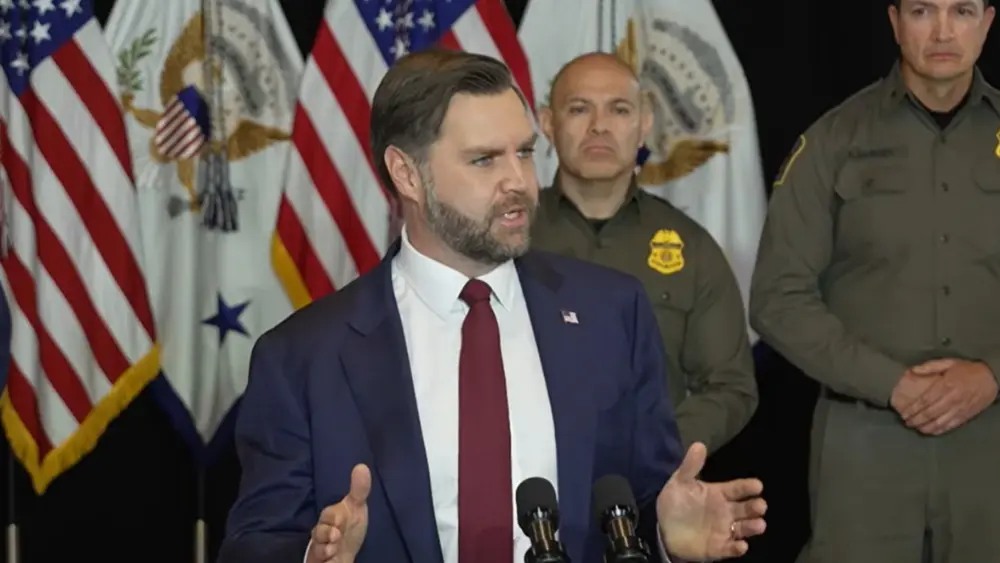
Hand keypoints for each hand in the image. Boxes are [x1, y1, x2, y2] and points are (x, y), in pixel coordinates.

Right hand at [307, 464, 370, 562]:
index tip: (340, 523)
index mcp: (331, 519)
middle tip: (336, 537)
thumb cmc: (349, 527)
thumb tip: (362, 466)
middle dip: (326, 535)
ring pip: (317, 549)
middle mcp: (323, 534)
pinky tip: (333, 562)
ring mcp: (321, 549)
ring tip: (333, 551)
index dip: (333, 519)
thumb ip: (359, 490)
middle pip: (318, 533)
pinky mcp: (321, 562)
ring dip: (324, 550)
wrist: (343, 553)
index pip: (328, 515)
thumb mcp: (357, 508)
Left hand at [656, 443, 766, 560]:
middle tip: (761, 506)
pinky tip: (740, 546)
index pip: (737, 489)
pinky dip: (736, 548)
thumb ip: (690, 466)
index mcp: (719, 494)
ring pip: (743, 528)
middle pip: (745, 509)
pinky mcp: (718, 548)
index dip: (747, 487)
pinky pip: (730, 548)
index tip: (758, 485)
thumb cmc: (675, 504)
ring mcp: (724, 530)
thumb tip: (699, 444)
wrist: (662, 529)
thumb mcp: (679, 483)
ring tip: (759, 524)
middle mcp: (726, 512)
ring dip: (752, 527)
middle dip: (755, 507)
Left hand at [899, 360, 997, 434]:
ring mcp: (959, 409)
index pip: (925, 400)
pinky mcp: (966, 416)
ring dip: (925, 426)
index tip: (904, 413)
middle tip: (906, 422)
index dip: (913, 408)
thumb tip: (913, 370)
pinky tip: (930, 431)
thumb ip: (929, 367)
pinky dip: (939, 430)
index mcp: (945, 385)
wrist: (991, 378)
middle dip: (916, 419)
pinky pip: (950, 426)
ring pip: (939, 422)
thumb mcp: (948, 363)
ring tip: (915, 427)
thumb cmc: (968, 370)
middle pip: (930, 413)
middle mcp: (951, 399)